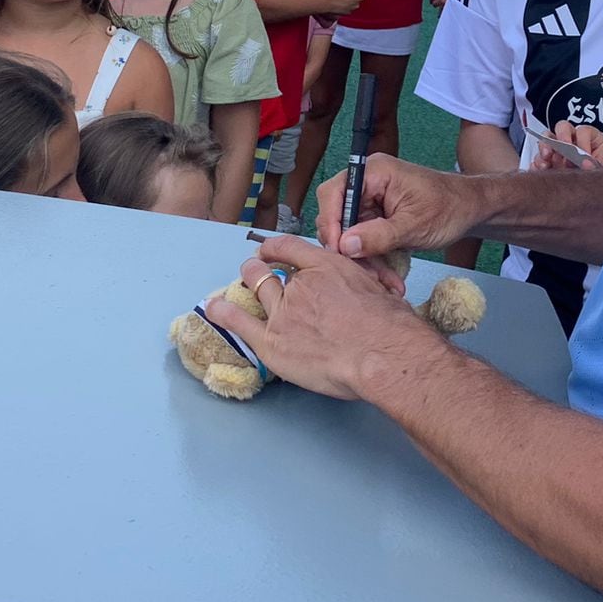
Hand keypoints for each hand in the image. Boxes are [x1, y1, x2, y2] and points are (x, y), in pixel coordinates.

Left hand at [206, 236, 436, 401]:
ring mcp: (283, 313)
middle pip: (268, 271)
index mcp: (327, 266)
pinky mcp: (272, 342)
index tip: (269, 251)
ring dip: (247, 284)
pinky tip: (212, 308)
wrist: (382, 354)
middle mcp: (300, 285)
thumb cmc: (391, 326)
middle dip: (258, 268)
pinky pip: (239, 323)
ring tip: (240, 284)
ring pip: (256, 290)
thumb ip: (357, 284)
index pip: (292, 247)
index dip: (275, 247)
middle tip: (256, 271)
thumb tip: (355, 291)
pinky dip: (223, 313)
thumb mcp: (378, 289)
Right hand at [318, 153, 475, 269]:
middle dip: (349, 248)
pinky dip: (374, 260)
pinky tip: (389, 278)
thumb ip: (379, 235)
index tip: (337, 250)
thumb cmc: (450, 207)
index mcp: (374, 172)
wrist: (471, 210)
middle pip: (338, 217)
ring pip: (350, 235)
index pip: (334, 193)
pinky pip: (364, 241)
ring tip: (385, 282)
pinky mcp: (376, 219)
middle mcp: (368, 184)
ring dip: (364, 260)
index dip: (330, 222)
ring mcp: (371, 202)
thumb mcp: (415, 225)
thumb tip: (344, 245)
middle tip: (364, 273)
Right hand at [530, 122, 602, 171]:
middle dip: (561, 137)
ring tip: (547, 162)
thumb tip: (586, 165)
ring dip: (545, 148)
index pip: (583, 131)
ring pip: (546, 140)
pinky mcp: (547, 164)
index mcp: (590, 139)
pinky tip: (541, 172)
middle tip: (563, 148)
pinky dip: (536, 165)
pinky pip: (536, 160)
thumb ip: (596, 166)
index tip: (584, 156)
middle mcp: (572, 142)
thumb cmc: (602, 177)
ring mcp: (558, 152)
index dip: (583, 142)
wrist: (596, 194)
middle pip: (562, 128)